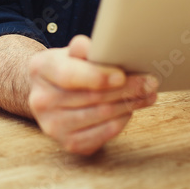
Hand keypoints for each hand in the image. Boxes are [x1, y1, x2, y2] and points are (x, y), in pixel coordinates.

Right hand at [27, 35, 158, 154]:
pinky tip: (131, 110)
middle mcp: (41, 101)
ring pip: (100, 115)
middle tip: (150, 82)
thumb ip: (83, 48)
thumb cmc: (68, 68)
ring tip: (148, 94)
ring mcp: (52, 126)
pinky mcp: (68, 143)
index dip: (97, 76)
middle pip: (91, 97)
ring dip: (129, 104)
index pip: (69, 75)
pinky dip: (121, 121)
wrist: (50, 94)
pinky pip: (103, 134)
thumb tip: (102, 45)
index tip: (121, 75)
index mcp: (40, 69)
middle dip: (126, 89)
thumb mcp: (70, 52)